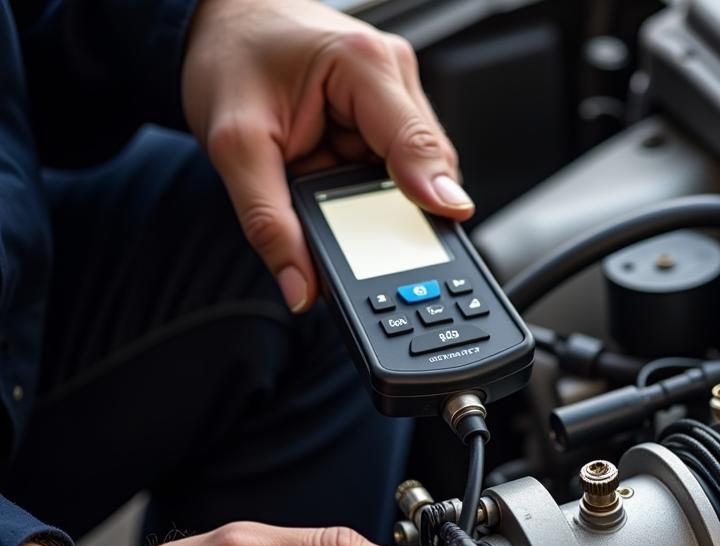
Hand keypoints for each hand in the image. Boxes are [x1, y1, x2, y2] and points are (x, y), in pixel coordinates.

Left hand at [181, 0, 473, 312]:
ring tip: (333, 195)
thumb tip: (301, 288)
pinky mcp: (386, 115)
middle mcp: (390, 76)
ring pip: (414, 176)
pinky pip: (395, 170)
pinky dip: (372, 191)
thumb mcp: (233, 145)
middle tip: (364, 239)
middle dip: (397, 210)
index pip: (417, 143)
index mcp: (363, 66)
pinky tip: (342, 188)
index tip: (447, 224)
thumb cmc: (228, 59)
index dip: (435, 192)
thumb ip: (268, 222)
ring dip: (380, 201)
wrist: (215, 24)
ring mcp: (393, 96)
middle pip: (426, 169)